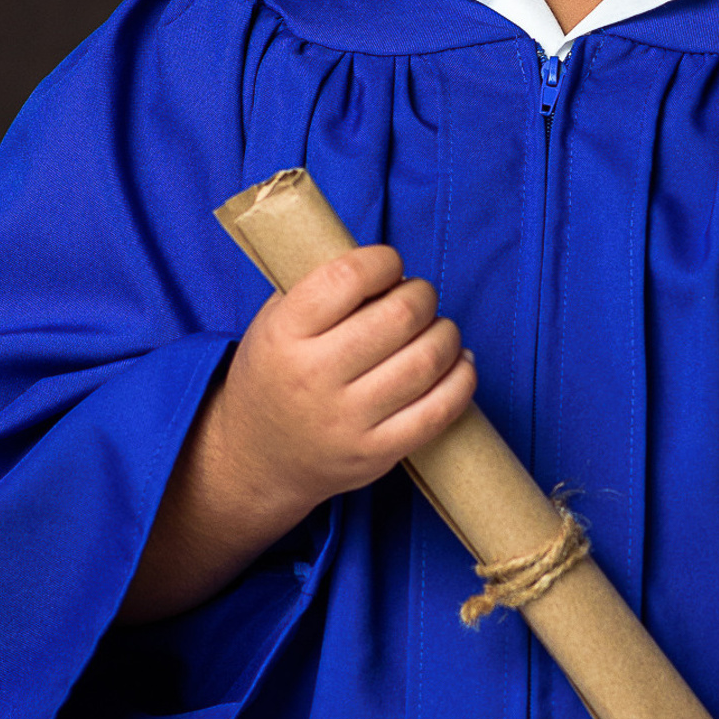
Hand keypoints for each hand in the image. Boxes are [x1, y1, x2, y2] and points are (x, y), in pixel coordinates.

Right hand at [213, 244, 474, 521]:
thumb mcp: (274, 321)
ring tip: (438, 329)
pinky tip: (458, 363)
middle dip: (422, 295)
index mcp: (284, 334)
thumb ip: (320, 287)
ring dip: (447, 333)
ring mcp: (346, 420)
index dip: (383, 261)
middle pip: (399, 316)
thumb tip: (388, 264)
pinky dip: (462, 378)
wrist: (257, 458)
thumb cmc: (275, 374)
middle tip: (418, 297)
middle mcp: (313, 377)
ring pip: (426, 360)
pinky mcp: (375, 454)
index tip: (389, 265)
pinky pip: (439, 411)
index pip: (347, 278)